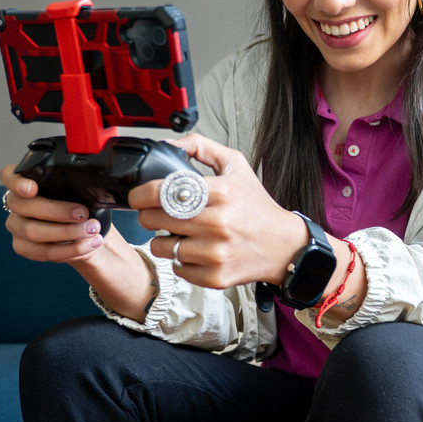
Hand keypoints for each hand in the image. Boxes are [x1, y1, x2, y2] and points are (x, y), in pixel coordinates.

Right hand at [0, 163, 104, 263]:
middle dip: (58, 211)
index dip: (16, 182)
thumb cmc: (80, 204)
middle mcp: (16, 203)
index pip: (8, 176)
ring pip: (32, 232)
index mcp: (26, 182)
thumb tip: (91, 188)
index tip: (33, 188)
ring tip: (92, 230)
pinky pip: (42, 251)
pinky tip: (88, 244)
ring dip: (67, 232)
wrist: (85, 231)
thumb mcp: (79, 191)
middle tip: (84, 213)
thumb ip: (75, 187)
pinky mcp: (23, 246)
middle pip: (23, 206)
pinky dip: (69, 249)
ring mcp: (16, 226)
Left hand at [129, 133, 306, 289]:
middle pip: (154, 219)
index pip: (162, 191)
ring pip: (161, 246)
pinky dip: (181, 259)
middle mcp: (218, 223)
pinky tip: (197, 250)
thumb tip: (168, 144)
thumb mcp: (236, 165)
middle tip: (161, 213)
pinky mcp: (214, 277)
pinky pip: (176, 267)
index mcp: (222, 192)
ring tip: (183, 232)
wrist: (284, 246)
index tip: (139, 195)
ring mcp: (215, 253)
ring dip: (164, 239)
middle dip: (150, 214)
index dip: (141, 193)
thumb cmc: (257, 206)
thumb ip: (202, 147)